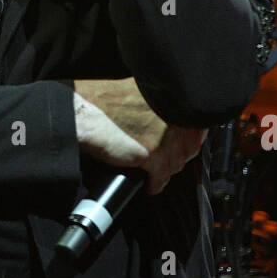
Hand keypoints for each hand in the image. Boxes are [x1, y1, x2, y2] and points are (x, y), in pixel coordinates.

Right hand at [73, 78, 207, 195]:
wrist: (81, 114)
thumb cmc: (100, 102)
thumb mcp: (134, 92)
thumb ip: (153, 103)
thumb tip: (163, 120)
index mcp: (167, 97)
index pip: (194, 124)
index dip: (188, 139)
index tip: (183, 146)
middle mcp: (171, 114)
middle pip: (188, 147)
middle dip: (176, 157)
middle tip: (163, 162)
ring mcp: (164, 134)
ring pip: (175, 164)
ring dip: (164, 172)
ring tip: (153, 173)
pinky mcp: (152, 154)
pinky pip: (161, 178)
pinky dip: (153, 185)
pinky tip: (147, 184)